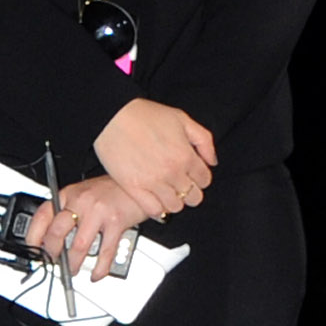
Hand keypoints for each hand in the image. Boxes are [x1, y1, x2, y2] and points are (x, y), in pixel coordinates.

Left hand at [23, 176, 148, 279]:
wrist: (137, 183)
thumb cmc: (111, 190)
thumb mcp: (83, 194)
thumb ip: (69, 211)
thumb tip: (54, 238)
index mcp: (69, 194)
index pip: (42, 216)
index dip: (33, 236)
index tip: (34, 250)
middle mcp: (81, 201)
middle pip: (56, 233)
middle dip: (52, 253)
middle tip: (55, 262)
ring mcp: (98, 212)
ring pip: (78, 246)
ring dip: (73, 265)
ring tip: (73, 270)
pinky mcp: (116, 222)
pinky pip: (104, 252)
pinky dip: (99, 268)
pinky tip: (96, 274)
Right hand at [91, 99, 213, 217]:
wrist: (113, 116)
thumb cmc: (145, 114)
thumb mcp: (182, 119)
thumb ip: (203, 140)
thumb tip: (212, 161)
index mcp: (186, 156)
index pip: (205, 180)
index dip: (200, 178)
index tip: (192, 175)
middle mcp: (172, 172)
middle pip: (193, 198)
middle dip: (189, 192)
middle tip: (179, 184)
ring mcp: (153, 182)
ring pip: (175, 207)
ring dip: (173, 201)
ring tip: (166, 191)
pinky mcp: (134, 188)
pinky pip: (153, 210)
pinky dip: (157, 209)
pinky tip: (154, 199)